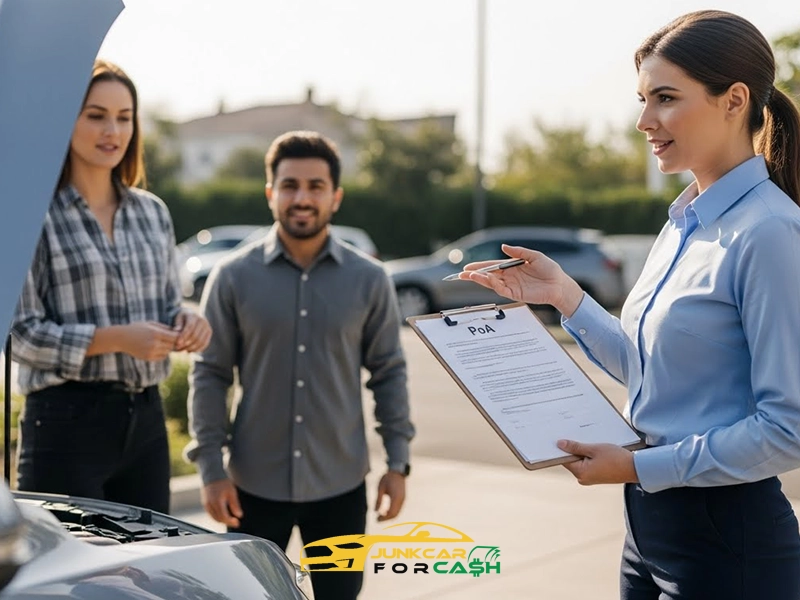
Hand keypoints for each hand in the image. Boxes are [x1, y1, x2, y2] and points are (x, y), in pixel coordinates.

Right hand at [119, 321, 178, 360]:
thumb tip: (179, 332)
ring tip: (163, 342)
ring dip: (168, 348)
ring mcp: (151, 352)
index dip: (179, 336)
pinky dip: (163, 353)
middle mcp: (154, 343)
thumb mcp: (151, 324)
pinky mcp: (148, 358)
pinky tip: (158, 348)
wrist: (121, 338)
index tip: (178, 334)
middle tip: (171, 338)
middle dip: (174, 342)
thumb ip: (165, 328)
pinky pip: (162, 357)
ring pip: (168, 351)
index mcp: (156, 333)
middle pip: (173, 345)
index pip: (175, 337)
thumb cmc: (138, 328)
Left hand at [173, 310, 211, 351]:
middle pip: (196, 336)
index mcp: (194, 316)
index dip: (184, 336)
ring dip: (192, 348)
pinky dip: (198, 349)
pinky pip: (205, 343)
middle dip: (187, 344)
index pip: (190, 327)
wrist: (193, 316)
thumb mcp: (178, 318)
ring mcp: (207, 327)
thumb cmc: (183, 318)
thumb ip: (178, 324)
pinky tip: (190, 351)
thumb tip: (176, 330)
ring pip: (201, 341)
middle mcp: (203, 321)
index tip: (177, 344)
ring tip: (183, 350)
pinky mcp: (209, 333)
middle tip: (178, 349)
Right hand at [202, 479, 242, 527]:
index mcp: (217, 502)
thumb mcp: (232, 492)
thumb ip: (235, 505)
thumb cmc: (222, 482)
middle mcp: (210, 505)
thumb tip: (239, 515)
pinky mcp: (205, 504)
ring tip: (230, 519)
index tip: (237, 523)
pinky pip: (211, 514)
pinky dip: (217, 516)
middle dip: (227, 522)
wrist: (212, 474)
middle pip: (218, 519)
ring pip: (214, 518)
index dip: (231, 522)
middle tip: (235, 522)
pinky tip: (223, 514)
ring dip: (222, 520)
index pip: (224, 517)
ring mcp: (206, 505)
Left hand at [375, 471, 405, 521]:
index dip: (384, 518)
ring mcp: (403, 499)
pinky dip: (392, 512)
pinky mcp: (403, 498)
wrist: (397, 471)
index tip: (376, 519)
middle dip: (386, 519)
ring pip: (397, 512)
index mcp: (395, 497)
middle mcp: (401, 500)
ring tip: (380, 516)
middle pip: (395, 514)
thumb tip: (375, 511)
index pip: (391, 513)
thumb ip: (378, 500)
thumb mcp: (380, 488)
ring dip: (389, 516)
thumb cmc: (387, 478)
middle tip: (377, 519)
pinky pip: (398, 508)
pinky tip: (385, 511)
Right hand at [459, 245, 584, 316]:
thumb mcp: (534, 256)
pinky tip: (488, 280)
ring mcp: (511, 286)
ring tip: (470, 276)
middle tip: (461, 275)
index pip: (491, 266)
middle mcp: (509, 277)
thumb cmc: (549, 269)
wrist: (560, 284)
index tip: (467, 267)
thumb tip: (503, 247)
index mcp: (511, 267)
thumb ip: (519, 252)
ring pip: (492, 283)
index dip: (479, 266)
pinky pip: (502, 290)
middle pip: (488, 276)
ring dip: (481, 280)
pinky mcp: (516, 294)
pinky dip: (494, 286)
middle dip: (474, 275)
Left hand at [557, 440, 638, 484]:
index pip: (564, 459)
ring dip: (583, 451)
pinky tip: (595, 448)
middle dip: (574, 448)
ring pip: (581, 461)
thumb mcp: (594, 449)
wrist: (636, 468)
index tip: (559, 438)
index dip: (562, 448)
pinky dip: (589, 456)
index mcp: (580, 473)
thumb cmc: (616, 458)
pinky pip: (588, 464)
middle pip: (572, 460)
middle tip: (576, 435)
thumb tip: (560, 444)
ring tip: (589, 442)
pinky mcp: (597, 476)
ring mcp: (590, 478)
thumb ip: (576, 447)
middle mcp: (583, 478)